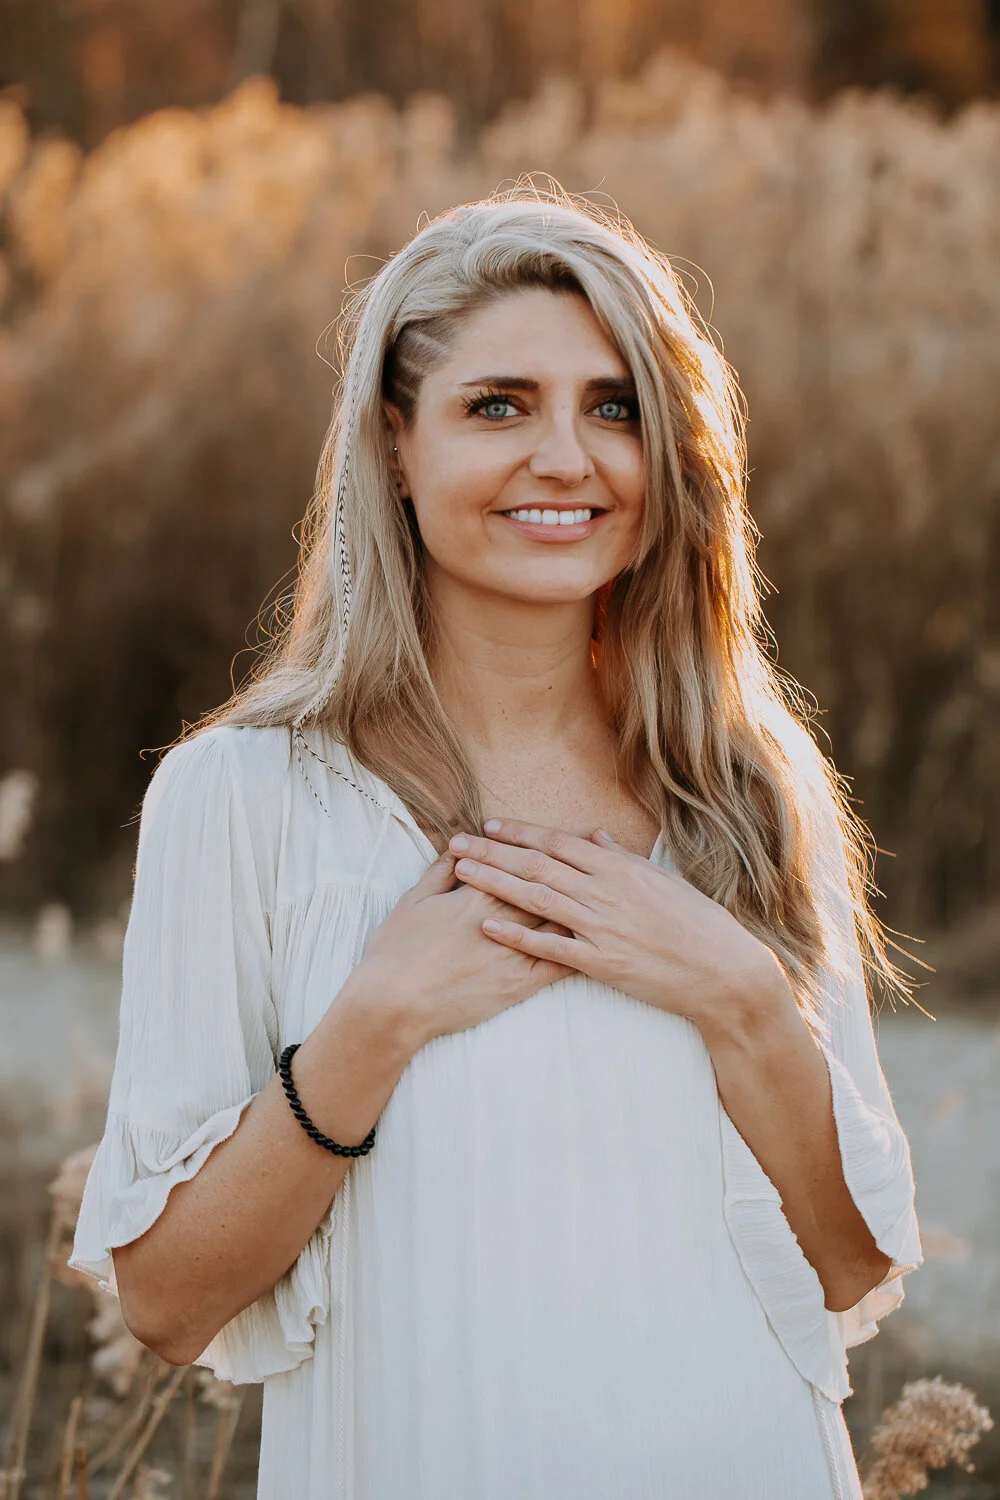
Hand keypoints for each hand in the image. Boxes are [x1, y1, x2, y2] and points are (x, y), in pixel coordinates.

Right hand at [355, 849, 575, 1050]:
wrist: (395, 1002)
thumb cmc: (397, 948)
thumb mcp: (415, 898)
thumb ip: (440, 869)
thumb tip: (458, 844)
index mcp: (480, 892)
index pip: (520, 862)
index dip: (537, 850)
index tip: (547, 844)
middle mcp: (506, 917)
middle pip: (548, 886)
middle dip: (566, 874)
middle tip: (583, 866)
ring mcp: (517, 951)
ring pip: (562, 921)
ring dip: (579, 908)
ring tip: (594, 899)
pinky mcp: (521, 984)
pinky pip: (562, 964)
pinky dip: (580, 948)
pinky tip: (592, 941)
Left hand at [447, 819, 779, 1029]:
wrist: (723, 971)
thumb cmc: (698, 924)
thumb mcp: (662, 881)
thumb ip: (623, 860)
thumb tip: (595, 837)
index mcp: (619, 868)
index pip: (559, 843)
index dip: (520, 833)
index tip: (489, 825)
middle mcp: (605, 891)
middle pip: (537, 864)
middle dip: (492, 851)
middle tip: (455, 841)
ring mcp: (601, 926)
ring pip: (536, 898)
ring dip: (493, 883)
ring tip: (460, 872)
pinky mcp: (601, 963)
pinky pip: (549, 946)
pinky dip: (516, 935)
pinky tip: (487, 927)